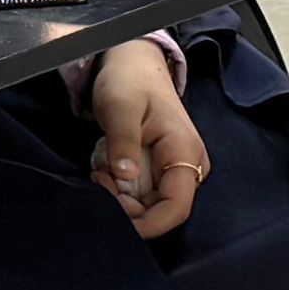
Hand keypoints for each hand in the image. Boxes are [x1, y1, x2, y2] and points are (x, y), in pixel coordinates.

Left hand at [84, 39, 208, 238]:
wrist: (134, 64)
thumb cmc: (129, 81)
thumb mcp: (119, 108)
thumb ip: (123, 143)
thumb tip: (124, 179)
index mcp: (184, 151)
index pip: (176, 207)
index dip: (148, 224)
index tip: (115, 220)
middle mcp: (188, 165)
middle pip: (160, 210)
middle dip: (127, 207)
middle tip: (100, 178)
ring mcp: (176, 168)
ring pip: (149, 204)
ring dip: (121, 197)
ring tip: (101, 168)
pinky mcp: (163, 169)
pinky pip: (143, 193)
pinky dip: (121, 188)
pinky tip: (107, 168)